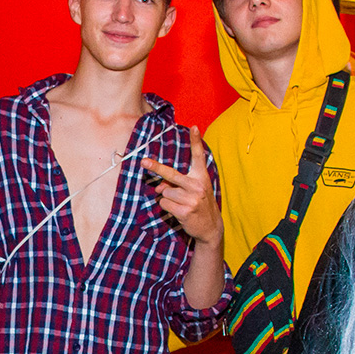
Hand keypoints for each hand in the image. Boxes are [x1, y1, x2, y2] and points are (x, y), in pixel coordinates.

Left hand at [141, 126, 222, 247]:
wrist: (211, 227)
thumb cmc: (199, 203)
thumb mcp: (193, 190)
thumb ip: (177, 184)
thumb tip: (158, 188)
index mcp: (201, 176)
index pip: (198, 156)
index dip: (196, 141)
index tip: (193, 127)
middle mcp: (197, 185)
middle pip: (171, 174)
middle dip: (156, 168)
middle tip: (143, 162)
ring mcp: (191, 199)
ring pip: (164, 193)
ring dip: (167, 198)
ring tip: (180, 203)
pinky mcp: (184, 211)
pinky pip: (164, 204)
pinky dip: (166, 207)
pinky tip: (178, 211)